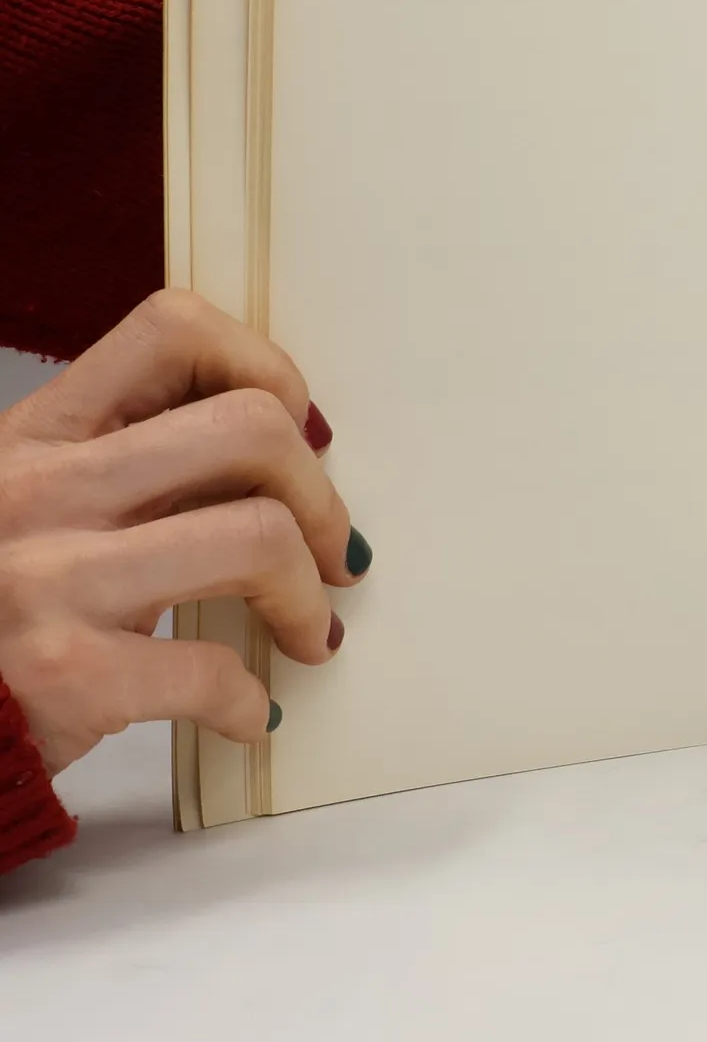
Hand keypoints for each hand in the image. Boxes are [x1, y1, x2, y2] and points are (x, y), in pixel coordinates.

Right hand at [0, 291, 363, 772]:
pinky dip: (249, 700)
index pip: (176, 329)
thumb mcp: (40, 504)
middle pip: (250, 427)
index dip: (264, 368)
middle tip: (333, 550)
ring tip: (309, 631)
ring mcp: (47, 578)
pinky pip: (212, 669)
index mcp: (39, 431)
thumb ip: (138, 464)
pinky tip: (246, 712)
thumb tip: (292, 446)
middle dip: (320, 494)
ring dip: (308, 595)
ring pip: (258, 536)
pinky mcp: (62, 675)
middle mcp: (39, 487)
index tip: (297, 430)